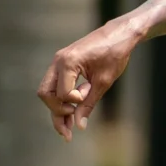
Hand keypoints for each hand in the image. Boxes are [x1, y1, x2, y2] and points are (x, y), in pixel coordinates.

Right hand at [38, 17, 140, 139]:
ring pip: (47, 91)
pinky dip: (62, 100)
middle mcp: (58, 61)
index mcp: (67, 62)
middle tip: (70, 129)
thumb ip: (89, 103)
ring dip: (57, 110)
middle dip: (56, 112)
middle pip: (45, 94)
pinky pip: (56, 85)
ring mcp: (58, 62)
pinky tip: (70, 116)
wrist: (119, 35)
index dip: (74, 102)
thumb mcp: (104, 82)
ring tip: (67, 131)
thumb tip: (79, 126)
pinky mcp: (63, 65)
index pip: (61, 93)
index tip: (88, 95)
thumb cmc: (115, 55)